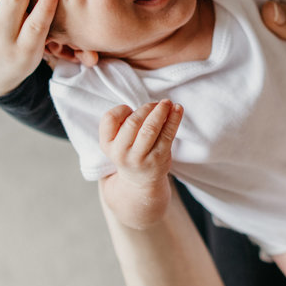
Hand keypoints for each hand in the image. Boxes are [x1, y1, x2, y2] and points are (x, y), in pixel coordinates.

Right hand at [100, 100, 183, 227]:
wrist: (139, 183)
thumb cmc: (129, 153)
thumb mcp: (116, 141)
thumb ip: (123, 124)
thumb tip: (150, 105)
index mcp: (107, 144)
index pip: (110, 119)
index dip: (121, 109)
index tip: (130, 109)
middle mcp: (121, 153)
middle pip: (132, 123)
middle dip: (146, 108)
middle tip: (157, 103)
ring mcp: (141, 158)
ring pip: (150, 129)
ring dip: (160, 112)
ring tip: (167, 103)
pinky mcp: (159, 159)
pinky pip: (168, 135)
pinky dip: (174, 119)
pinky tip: (178, 109)